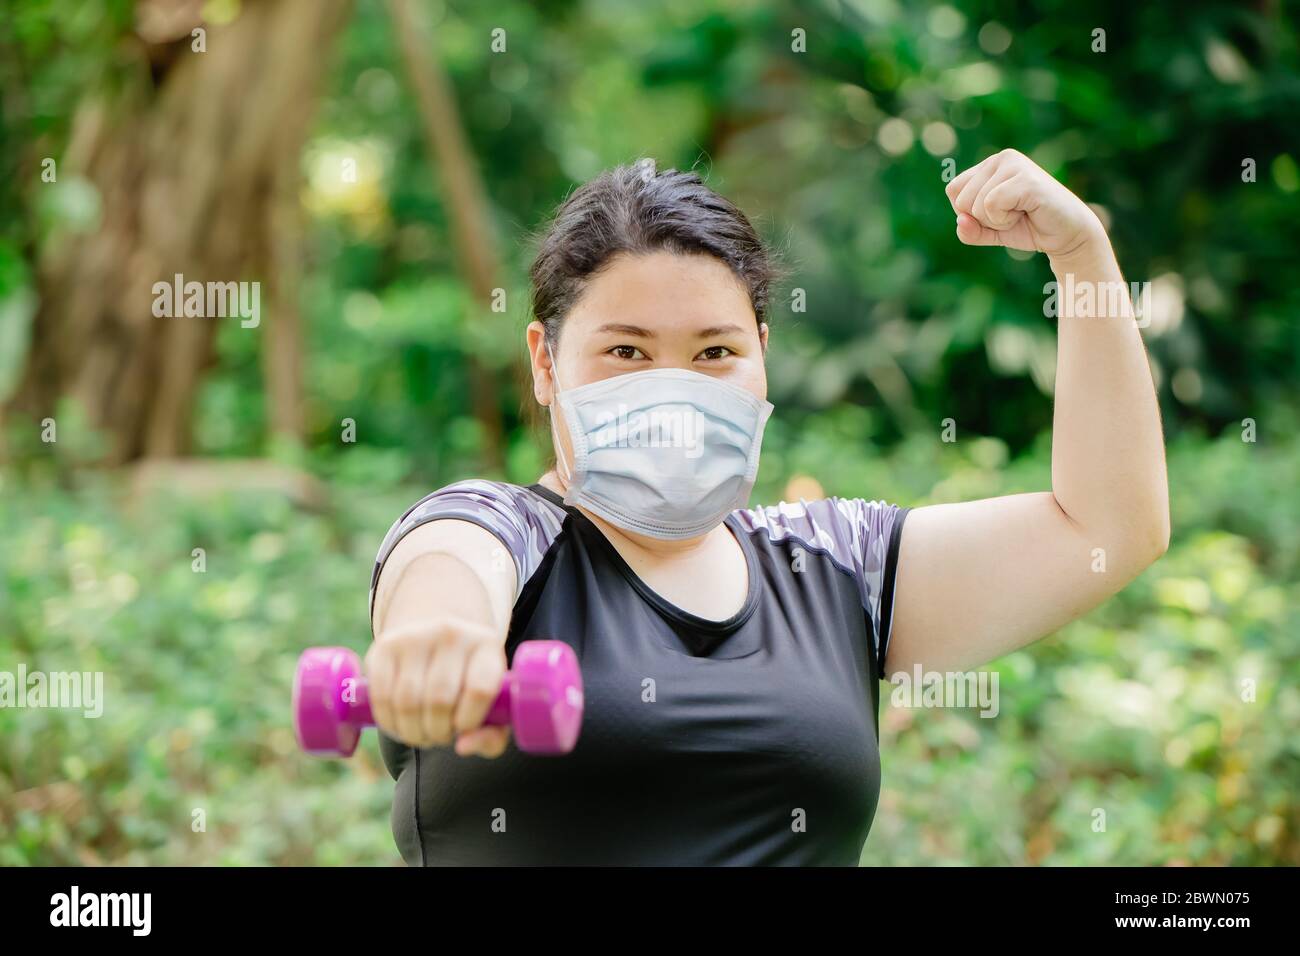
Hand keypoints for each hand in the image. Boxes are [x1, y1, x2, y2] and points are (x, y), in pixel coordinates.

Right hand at [366, 617, 511, 756]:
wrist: (435, 628)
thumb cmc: (468, 680)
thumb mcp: (492, 703)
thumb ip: (491, 737)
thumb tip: (462, 747)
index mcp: (486, 646)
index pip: (479, 690)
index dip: (469, 721)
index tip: (463, 728)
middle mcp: (452, 635)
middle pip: (440, 700)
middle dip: (438, 732)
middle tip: (440, 736)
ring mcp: (416, 637)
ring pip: (408, 702)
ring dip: (413, 732)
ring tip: (421, 734)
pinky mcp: (385, 646)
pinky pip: (381, 697)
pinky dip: (389, 722)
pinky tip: (399, 725)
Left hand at [945, 149, 1105, 263]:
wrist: (1067, 235)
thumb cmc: (1029, 227)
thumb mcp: (990, 231)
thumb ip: (970, 230)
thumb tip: (960, 221)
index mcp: (990, 164)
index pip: (953, 191)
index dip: (969, 213)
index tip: (997, 213)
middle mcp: (1001, 158)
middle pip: (961, 200)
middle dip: (983, 219)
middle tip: (1012, 215)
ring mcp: (1014, 164)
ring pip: (975, 204)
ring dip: (996, 221)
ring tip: (1021, 212)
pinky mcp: (1025, 179)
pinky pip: (990, 205)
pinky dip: (1004, 220)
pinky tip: (1026, 212)